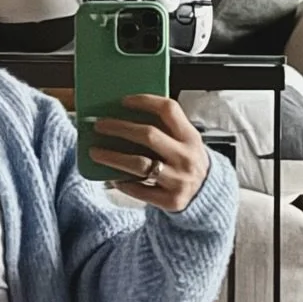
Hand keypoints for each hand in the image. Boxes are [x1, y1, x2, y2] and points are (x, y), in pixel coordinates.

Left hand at [89, 93, 209, 212]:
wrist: (207, 194)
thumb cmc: (187, 161)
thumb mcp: (185, 142)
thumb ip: (165, 129)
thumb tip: (123, 115)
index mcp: (191, 137)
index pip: (168, 110)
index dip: (145, 101)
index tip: (123, 101)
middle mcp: (186, 157)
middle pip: (148, 135)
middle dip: (120, 128)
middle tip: (99, 125)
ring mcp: (179, 180)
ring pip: (139, 165)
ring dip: (112, 157)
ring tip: (95, 152)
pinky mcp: (170, 201)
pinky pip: (139, 190)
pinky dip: (122, 182)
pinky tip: (111, 176)